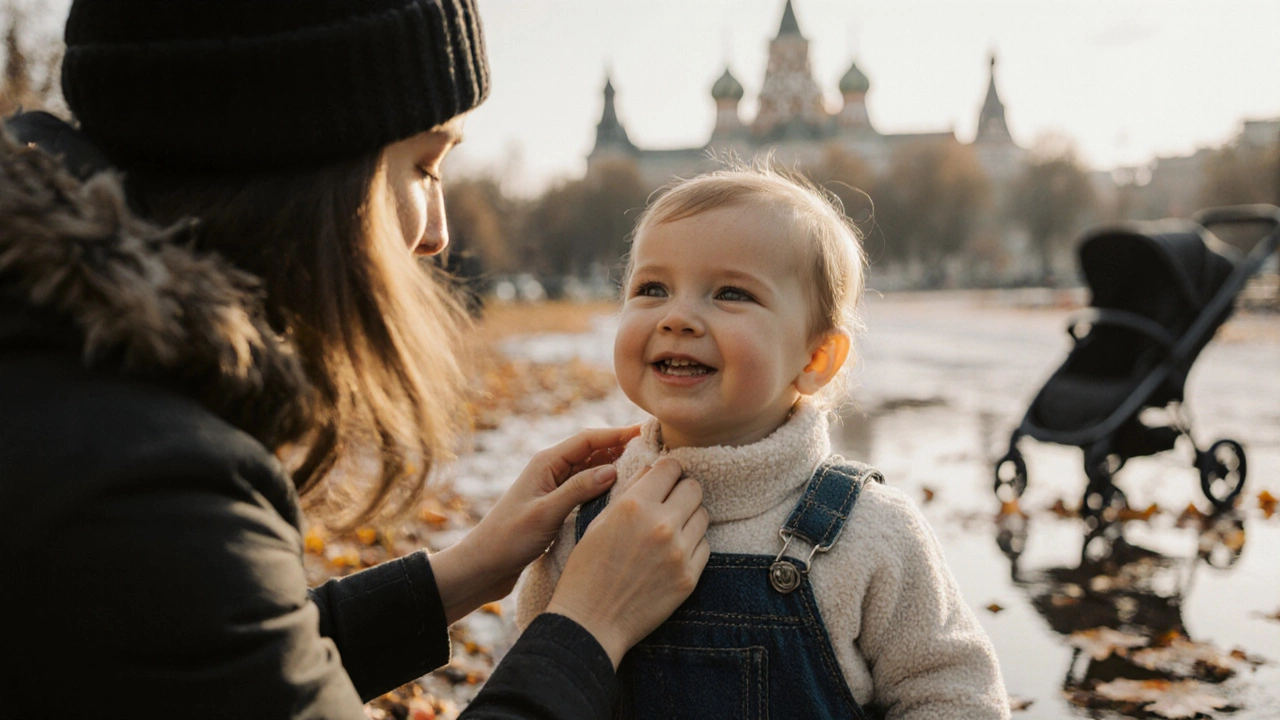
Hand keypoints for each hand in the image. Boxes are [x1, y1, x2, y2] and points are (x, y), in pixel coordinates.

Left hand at [430, 426, 639, 623]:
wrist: (482, 568)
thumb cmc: (507, 540)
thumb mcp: (545, 515)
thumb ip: (578, 490)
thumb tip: (614, 469)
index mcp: (546, 463)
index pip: (588, 439)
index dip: (618, 434)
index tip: (647, 433)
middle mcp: (551, 472)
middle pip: (594, 452)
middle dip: (623, 449)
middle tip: (656, 452)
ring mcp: (555, 490)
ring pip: (593, 472)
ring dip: (617, 470)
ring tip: (649, 473)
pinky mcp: (558, 508)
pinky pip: (588, 492)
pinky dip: (607, 490)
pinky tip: (626, 499)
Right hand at [545, 457, 710, 667]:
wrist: (591, 621)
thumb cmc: (587, 569)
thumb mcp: (600, 521)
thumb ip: (631, 491)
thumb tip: (653, 469)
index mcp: (635, 506)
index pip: (671, 468)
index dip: (668, 470)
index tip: (665, 478)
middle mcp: (661, 525)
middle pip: (694, 488)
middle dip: (682, 491)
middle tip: (670, 502)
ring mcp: (679, 553)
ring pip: (703, 516)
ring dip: (689, 517)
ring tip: (670, 530)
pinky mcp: (690, 578)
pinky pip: (705, 546)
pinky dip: (692, 545)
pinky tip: (672, 553)